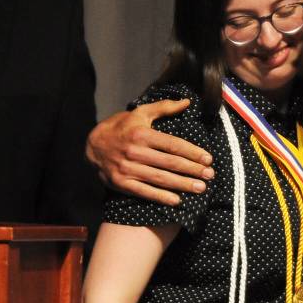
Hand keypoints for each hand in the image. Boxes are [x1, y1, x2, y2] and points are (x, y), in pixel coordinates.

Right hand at [85, 100, 213, 205]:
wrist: (93, 145)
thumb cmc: (121, 127)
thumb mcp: (140, 113)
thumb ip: (164, 108)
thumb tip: (187, 102)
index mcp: (142, 134)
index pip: (173, 144)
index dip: (192, 152)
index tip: (208, 159)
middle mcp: (135, 152)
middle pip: (170, 163)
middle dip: (192, 170)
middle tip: (209, 175)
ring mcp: (128, 169)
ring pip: (160, 178)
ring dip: (182, 184)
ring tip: (200, 188)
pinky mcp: (122, 183)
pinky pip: (144, 192)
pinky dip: (161, 197)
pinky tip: (176, 200)